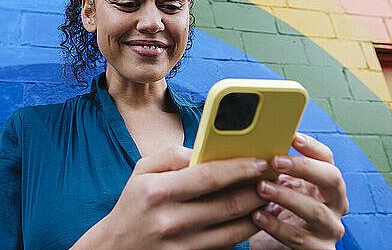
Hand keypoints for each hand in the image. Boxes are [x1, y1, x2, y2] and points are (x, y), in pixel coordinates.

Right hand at [72, 146, 267, 249]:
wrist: (116, 247)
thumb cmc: (133, 203)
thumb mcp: (142, 170)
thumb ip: (173, 154)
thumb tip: (206, 151)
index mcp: (159, 191)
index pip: (209, 176)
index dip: (239, 168)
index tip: (260, 161)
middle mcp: (172, 220)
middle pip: (228, 204)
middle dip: (258, 189)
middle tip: (275, 178)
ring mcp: (183, 245)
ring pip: (235, 229)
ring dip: (259, 211)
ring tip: (272, 196)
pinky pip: (227, 245)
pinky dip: (246, 230)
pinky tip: (255, 217)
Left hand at [250, 133, 348, 248]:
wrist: (274, 247)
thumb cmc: (277, 210)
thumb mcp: (279, 185)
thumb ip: (275, 168)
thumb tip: (252, 142)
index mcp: (326, 183)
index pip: (327, 158)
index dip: (312, 146)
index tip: (292, 136)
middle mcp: (336, 204)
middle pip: (332, 179)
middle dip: (303, 167)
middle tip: (275, 161)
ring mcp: (330, 229)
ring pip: (315, 210)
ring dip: (286, 196)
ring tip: (261, 188)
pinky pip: (299, 238)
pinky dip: (276, 226)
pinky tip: (257, 216)